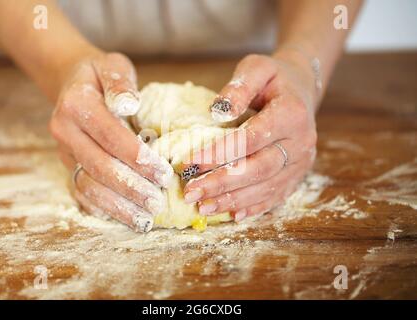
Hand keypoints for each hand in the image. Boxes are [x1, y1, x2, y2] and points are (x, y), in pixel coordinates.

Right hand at [49, 51, 172, 231]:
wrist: (72, 83)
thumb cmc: (100, 75)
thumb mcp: (113, 66)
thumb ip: (121, 83)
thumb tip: (129, 104)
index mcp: (76, 104)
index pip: (110, 135)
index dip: (137, 157)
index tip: (164, 173)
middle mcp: (65, 131)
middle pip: (99, 166)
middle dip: (131, 187)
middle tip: (158, 202)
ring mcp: (64, 152)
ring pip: (88, 185)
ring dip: (117, 205)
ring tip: (145, 218)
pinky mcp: (69, 166)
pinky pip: (81, 192)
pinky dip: (103, 208)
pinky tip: (125, 218)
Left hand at [181, 52, 318, 221]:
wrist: (301, 90)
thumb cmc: (273, 79)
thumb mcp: (257, 68)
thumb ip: (238, 87)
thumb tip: (217, 112)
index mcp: (291, 113)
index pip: (250, 138)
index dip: (219, 153)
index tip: (190, 162)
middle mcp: (301, 142)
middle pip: (258, 168)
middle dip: (222, 183)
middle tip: (190, 192)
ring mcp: (302, 162)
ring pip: (266, 187)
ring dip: (233, 200)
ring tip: (203, 207)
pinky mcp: (298, 174)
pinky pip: (276, 195)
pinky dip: (254, 207)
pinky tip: (233, 215)